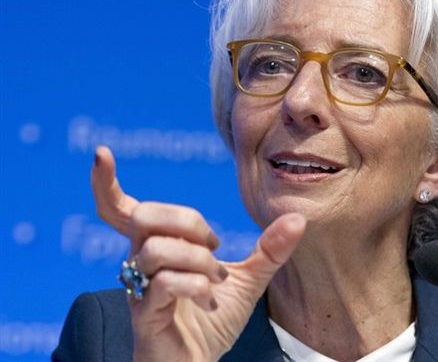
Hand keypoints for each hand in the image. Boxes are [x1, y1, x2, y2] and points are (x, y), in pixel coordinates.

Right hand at [91, 146, 306, 360]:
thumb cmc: (211, 322)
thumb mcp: (246, 281)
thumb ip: (268, 250)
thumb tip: (298, 219)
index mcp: (157, 249)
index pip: (119, 210)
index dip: (106, 183)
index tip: (102, 153)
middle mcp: (140, 265)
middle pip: (144, 216)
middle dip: (188, 222)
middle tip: (213, 246)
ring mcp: (139, 291)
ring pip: (156, 250)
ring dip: (199, 261)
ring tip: (216, 282)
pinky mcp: (145, 316)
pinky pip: (166, 283)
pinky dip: (198, 287)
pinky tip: (211, 301)